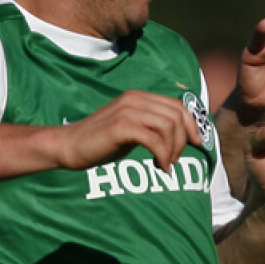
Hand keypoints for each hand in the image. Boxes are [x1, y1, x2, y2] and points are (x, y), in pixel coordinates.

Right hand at [55, 90, 200, 172]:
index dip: (191, 125)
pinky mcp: (121, 126)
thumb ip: (154, 127)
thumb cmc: (101, 141)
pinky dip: (162, 156)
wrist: (68, 146)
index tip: (196, 143)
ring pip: (169, 126)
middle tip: (174, 159)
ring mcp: (127, 111)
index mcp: (139, 97)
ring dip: (173, 149)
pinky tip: (159, 167)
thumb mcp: (132, 129)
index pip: (177, 105)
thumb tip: (183, 136)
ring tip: (165, 164)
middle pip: (177, 115)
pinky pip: (155, 140)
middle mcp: (135, 99)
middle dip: (183, 140)